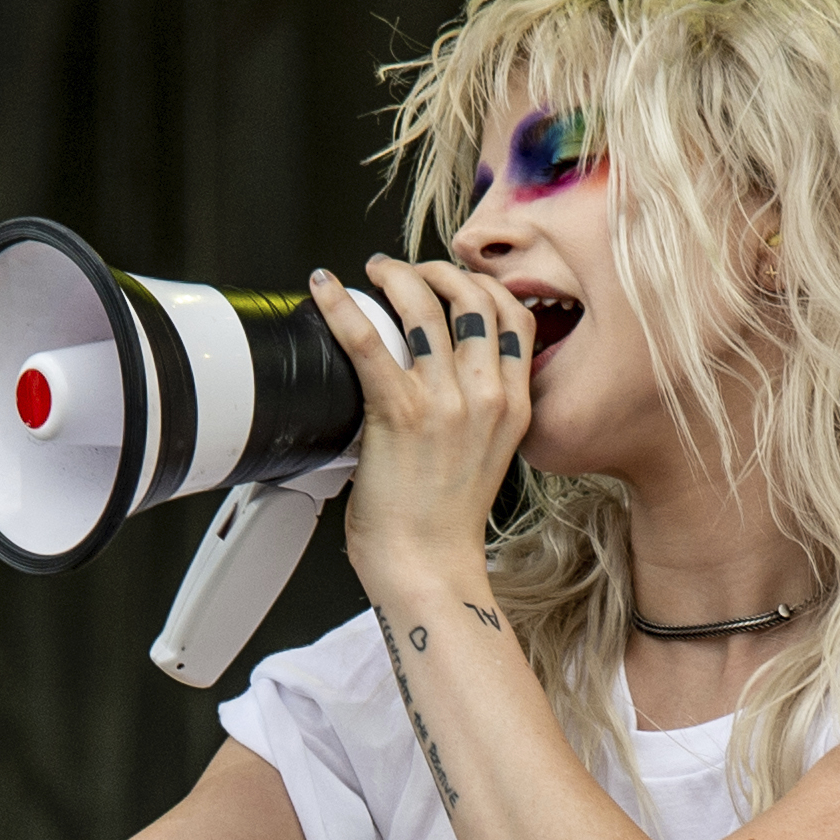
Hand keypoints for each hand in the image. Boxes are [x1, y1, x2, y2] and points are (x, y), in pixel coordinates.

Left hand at [310, 256, 531, 593]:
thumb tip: (441, 379)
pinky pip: (369, 340)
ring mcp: (446, 403)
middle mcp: (487, 397)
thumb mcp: (485, 458)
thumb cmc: (444, 525)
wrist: (429, 569)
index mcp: (513, 407)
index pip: (515, 317)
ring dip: (396, 275)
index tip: (455, 280)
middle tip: (407, 272)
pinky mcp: (400, 413)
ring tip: (375, 272)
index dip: (483, 284)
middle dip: (439, 270)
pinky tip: (324, 289)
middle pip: (474, 298)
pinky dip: (341, 306)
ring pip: (426, 306)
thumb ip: (476, 415)